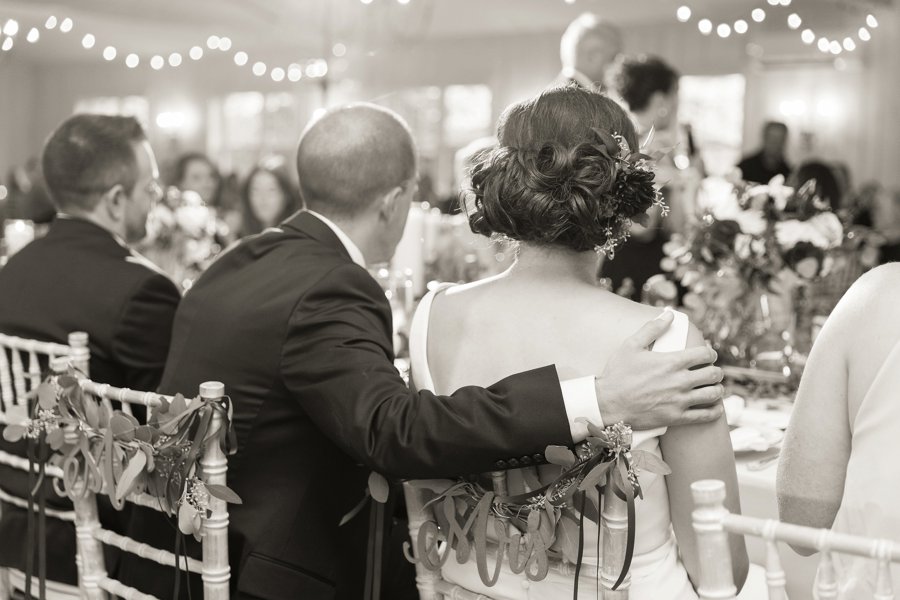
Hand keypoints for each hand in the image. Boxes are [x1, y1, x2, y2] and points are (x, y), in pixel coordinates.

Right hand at [595, 311, 723, 428]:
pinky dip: (714, 411)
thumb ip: (652, 328)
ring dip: (717, 390)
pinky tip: (714, 407)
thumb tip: (669, 314)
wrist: (608, 403)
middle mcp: (680, 381)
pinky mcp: (676, 417)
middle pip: (713, 374)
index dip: (710, 353)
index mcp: (672, 361)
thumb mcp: (631, 345)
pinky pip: (705, 415)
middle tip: (711, 372)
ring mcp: (679, 401)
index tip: (708, 355)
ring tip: (714, 388)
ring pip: (713, 394)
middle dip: (716, 371)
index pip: (705, 354)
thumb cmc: (618, 373)